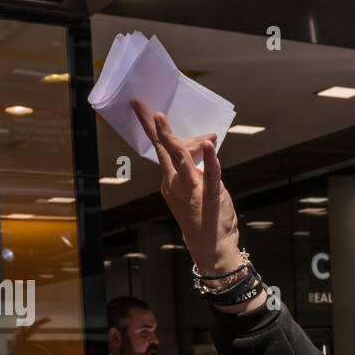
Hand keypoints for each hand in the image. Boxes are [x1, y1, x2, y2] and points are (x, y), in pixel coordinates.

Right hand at [131, 99, 238, 272]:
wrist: (213, 247)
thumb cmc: (206, 216)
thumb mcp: (202, 185)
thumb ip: (201, 163)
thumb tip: (208, 142)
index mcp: (171, 180)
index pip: (162, 150)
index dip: (152, 128)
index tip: (141, 107)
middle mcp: (175, 183)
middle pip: (165, 150)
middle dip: (153, 127)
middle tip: (143, 106)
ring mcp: (190, 189)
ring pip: (179, 158)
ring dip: (170, 138)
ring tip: (160, 118)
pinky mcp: (209, 195)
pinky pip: (210, 174)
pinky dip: (210, 160)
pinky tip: (210, 146)